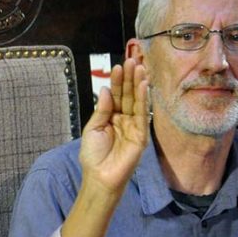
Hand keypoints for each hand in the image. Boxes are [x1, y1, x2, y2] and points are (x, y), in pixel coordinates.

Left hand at [79, 58, 148, 193]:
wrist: (100, 176)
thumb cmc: (93, 155)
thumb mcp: (93, 128)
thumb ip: (102, 109)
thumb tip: (105, 89)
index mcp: (110, 117)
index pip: (115, 95)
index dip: (117, 81)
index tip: (118, 66)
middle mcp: (123, 119)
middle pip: (127, 94)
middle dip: (129, 78)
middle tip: (131, 60)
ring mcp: (133, 126)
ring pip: (136, 101)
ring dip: (138, 84)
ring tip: (139, 67)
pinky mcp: (141, 135)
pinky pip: (143, 114)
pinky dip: (143, 99)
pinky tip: (144, 85)